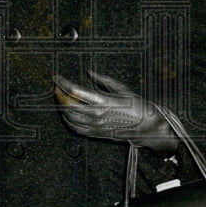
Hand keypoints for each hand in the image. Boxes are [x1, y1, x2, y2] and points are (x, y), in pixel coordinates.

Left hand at [53, 70, 176, 152]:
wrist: (148, 127)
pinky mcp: (97, 134)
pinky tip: (67, 115)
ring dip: (62, 107)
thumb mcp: (122, 88)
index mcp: (103, 101)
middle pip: (68, 105)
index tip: (57, 78)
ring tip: (61, 98)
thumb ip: (103, 80)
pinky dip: (68, 121)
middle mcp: (97, 115)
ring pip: (70, 118)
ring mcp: (96, 126)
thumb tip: (90, 72)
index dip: (63, 83)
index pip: (75, 91)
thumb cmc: (138, 107)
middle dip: (59, 95)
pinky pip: (77, 129)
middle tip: (57, 87)